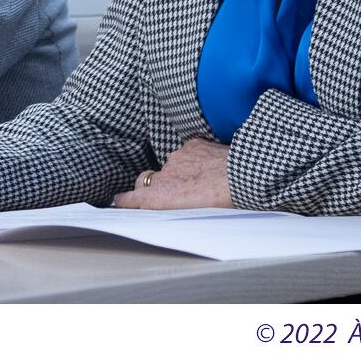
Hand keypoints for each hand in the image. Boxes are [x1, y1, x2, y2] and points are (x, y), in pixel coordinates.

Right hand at [112, 138, 232, 208]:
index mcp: (160, 196)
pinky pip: (189, 151)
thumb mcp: (191, 216)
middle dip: (153, 185)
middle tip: (171, 193)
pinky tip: (210, 165)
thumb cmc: (220, 203)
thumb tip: (170, 205)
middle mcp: (163, 175)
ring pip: (173, 165)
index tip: (120, 199)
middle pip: (149, 179)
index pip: (132, 197)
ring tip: (203, 180)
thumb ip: (174, 207)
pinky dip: (196, 158)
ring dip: (182, 172)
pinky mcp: (192, 144)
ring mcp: (177, 157)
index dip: (125, 199)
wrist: (241, 177)